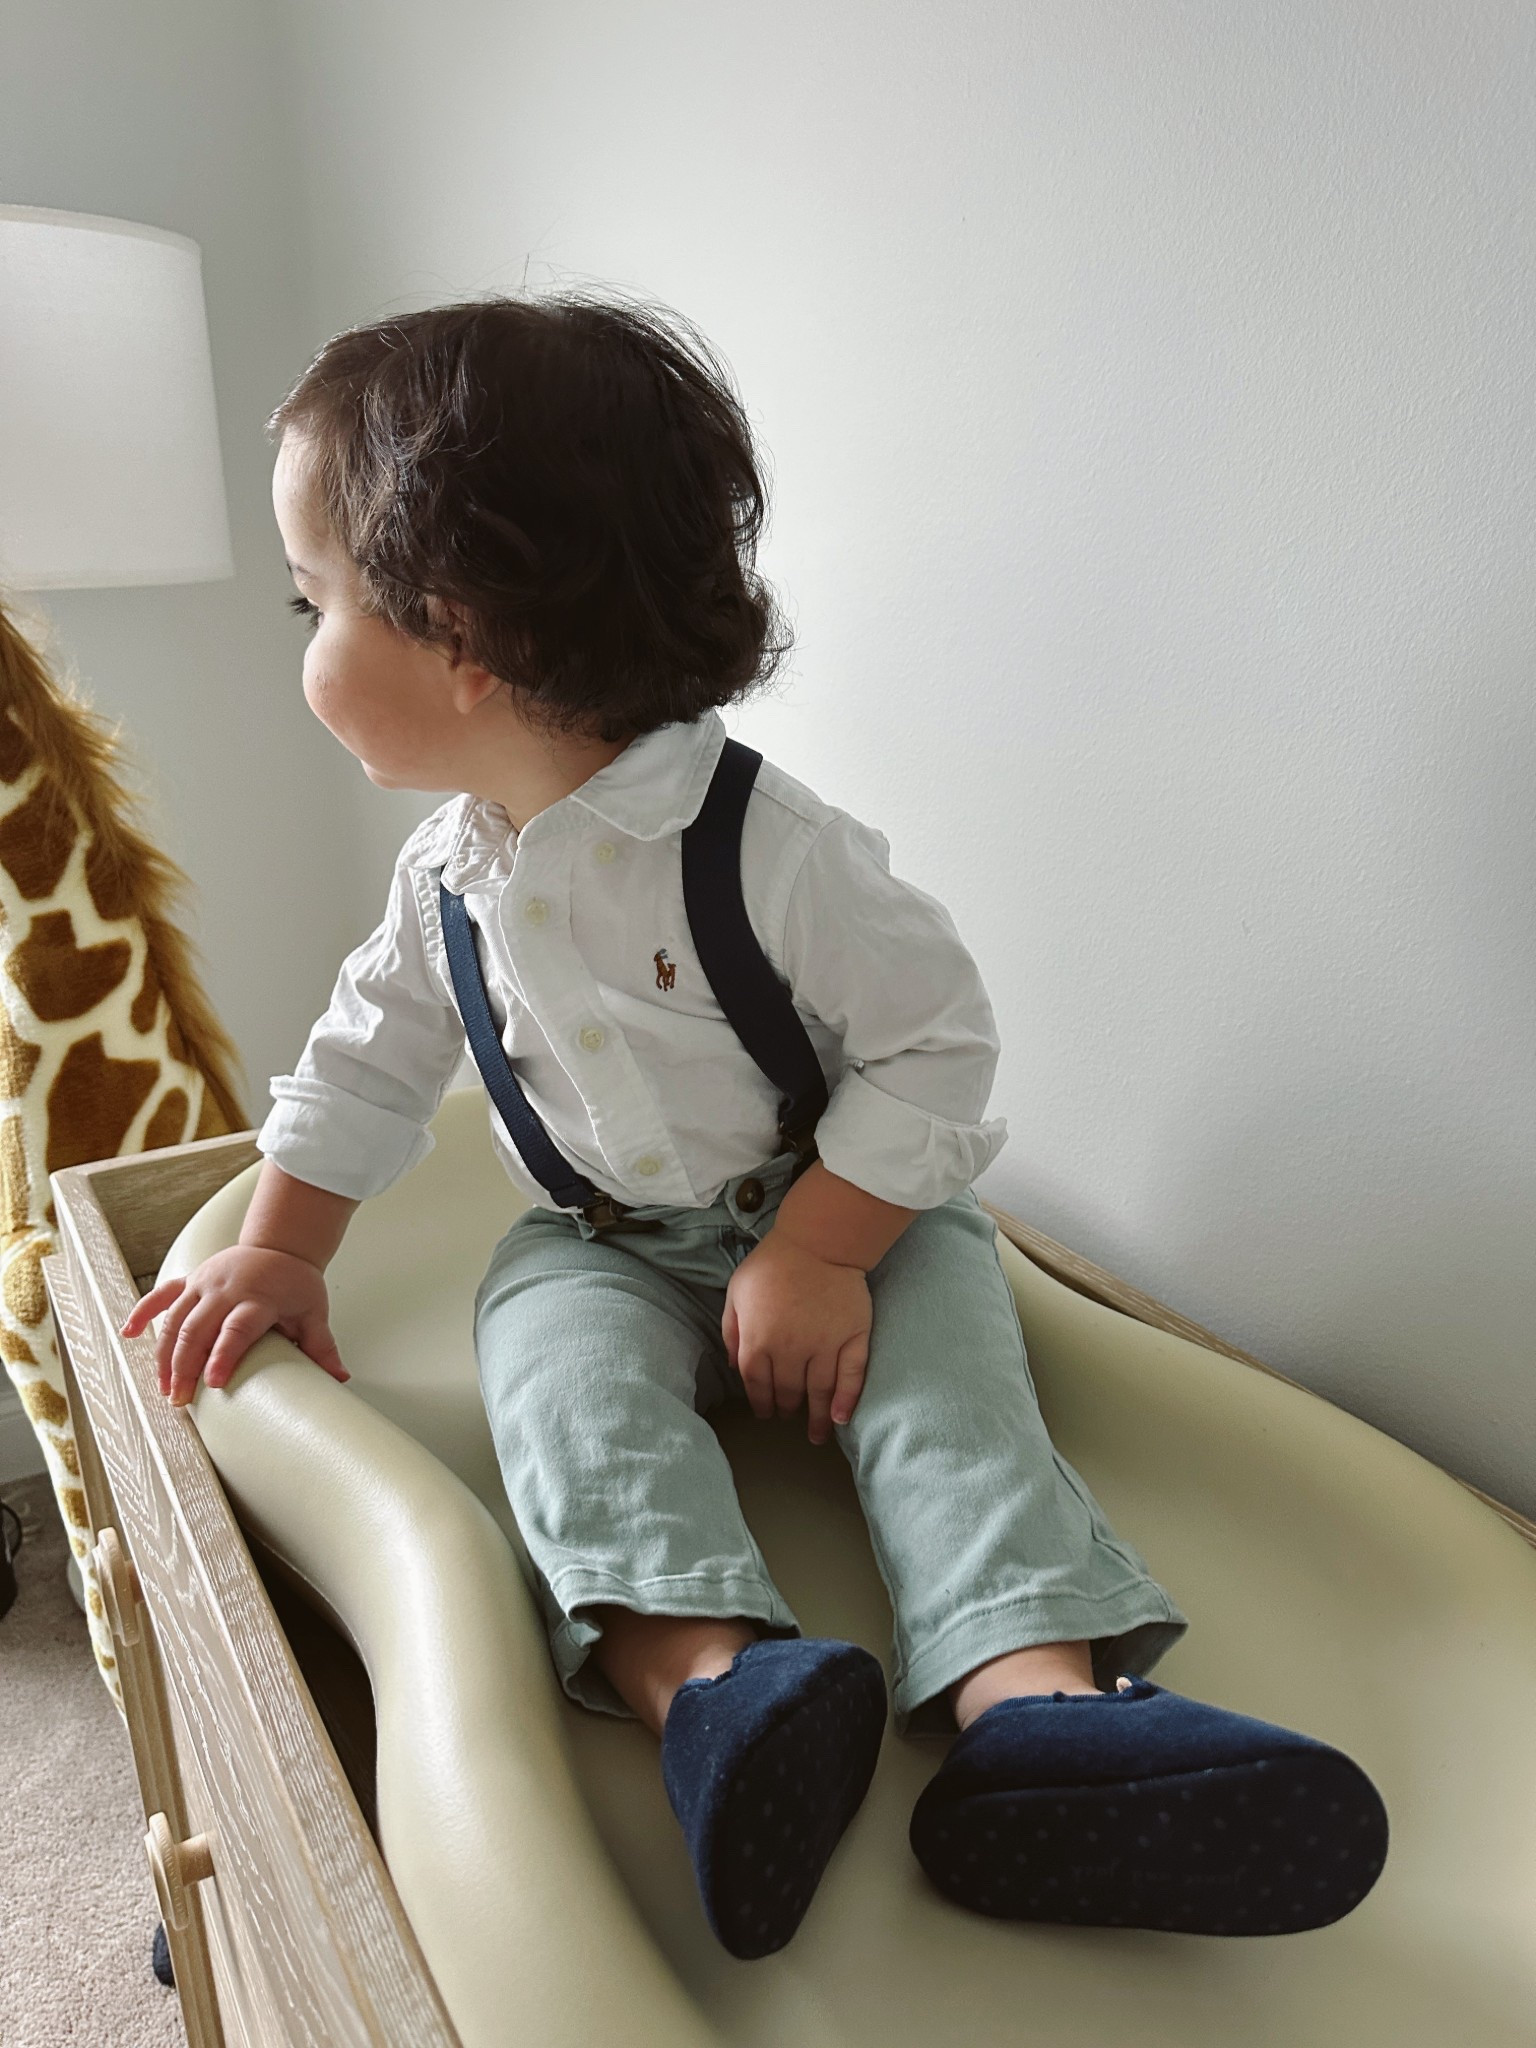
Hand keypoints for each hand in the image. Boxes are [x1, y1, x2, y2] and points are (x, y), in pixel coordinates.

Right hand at [118, 1245, 349, 1407]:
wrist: (281, 1243)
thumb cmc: (295, 1282)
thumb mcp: (313, 1312)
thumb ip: (321, 1345)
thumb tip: (339, 1378)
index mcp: (257, 1297)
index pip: (238, 1329)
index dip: (224, 1355)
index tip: (213, 1383)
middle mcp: (226, 1289)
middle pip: (198, 1329)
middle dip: (185, 1366)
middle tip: (179, 1400)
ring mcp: (204, 1283)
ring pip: (174, 1319)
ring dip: (164, 1355)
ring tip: (163, 1387)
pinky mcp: (190, 1280)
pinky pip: (160, 1295)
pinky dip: (142, 1313)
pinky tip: (127, 1334)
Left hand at [721, 1232, 870, 1444]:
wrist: (819, 1240)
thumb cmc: (773, 1263)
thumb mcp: (736, 1291)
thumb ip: (731, 1330)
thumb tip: (733, 1365)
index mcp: (758, 1340)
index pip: (756, 1384)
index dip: (760, 1402)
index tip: (765, 1412)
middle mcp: (790, 1349)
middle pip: (787, 1392)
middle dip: (786, 1409)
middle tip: (789, 1416)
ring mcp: (825, 1345)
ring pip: (819, 1392)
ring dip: (816, 1418)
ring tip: (816, 1435)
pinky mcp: (853, 1338)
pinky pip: (852, 1376)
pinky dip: (847, 1400)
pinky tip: (842, 1418)